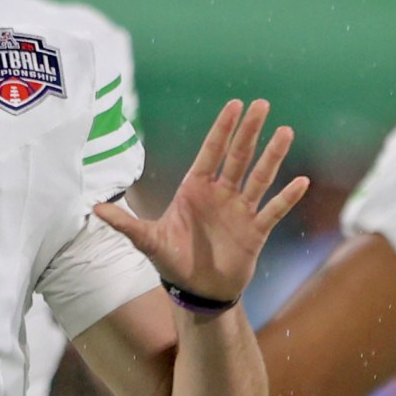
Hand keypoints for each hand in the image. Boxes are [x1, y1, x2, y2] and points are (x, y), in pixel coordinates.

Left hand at [95, 99, 307, 303]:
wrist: (197, 292)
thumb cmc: (173, 261)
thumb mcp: (148, 242)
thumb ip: (126, 224)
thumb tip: (94, 209)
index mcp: (196, 189)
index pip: (211, 152)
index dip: (223, 129)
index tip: (234, 105)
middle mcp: (221, 194)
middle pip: (238, 156)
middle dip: (249, 131)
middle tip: (261, 104)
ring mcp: (240, 210)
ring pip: (260, 177)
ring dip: (272, 156)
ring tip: (285, 131)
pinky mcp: (256, 231)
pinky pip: (274, 210)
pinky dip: (287, 198)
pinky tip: (301, 181)